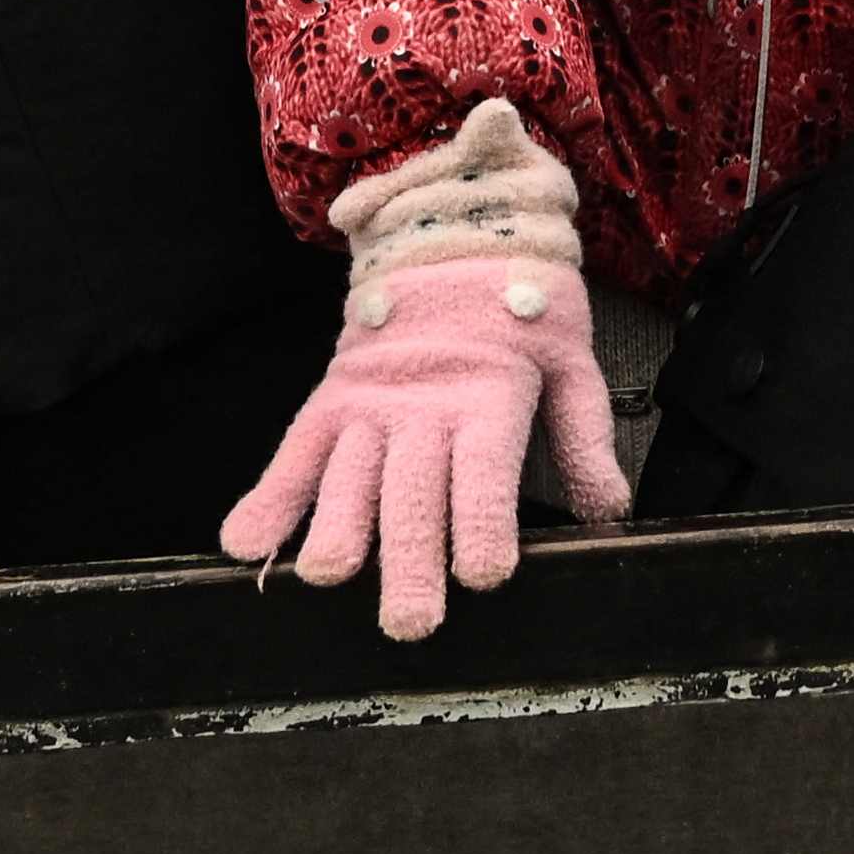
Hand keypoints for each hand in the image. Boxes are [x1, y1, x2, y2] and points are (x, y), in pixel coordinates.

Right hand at [221, 257, 628, 641]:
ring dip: (338, 528)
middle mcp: (425, 406)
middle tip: (409, 623)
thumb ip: (585, 435)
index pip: (484, 468)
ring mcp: (371, 403)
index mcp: (489, 397)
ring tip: (327, 573)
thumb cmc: (520, 308)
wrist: (454, 230)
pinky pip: (297, 451)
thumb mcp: (570, 359)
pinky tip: (245, 543)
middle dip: (410, 558)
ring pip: (352, 475)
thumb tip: (608, 511)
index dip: (482, 520)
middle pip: (414, 490)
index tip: (483, 573)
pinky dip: (269, 496)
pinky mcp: (334, 399)